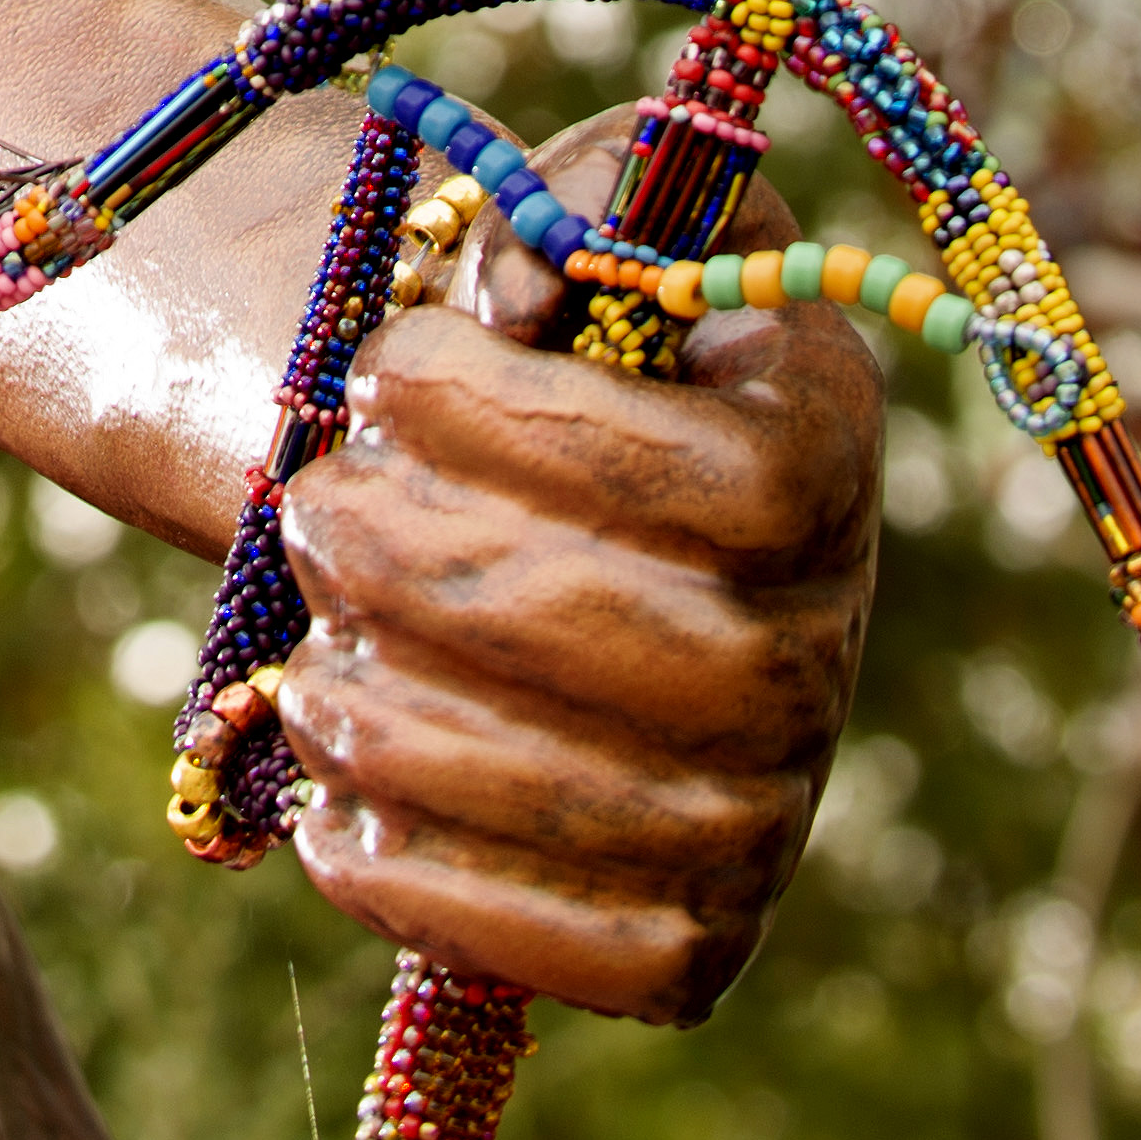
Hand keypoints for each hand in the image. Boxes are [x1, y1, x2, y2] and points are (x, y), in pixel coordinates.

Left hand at [253, 124, 881, 1021]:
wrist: (526, 510)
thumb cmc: (547, 336)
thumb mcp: (586, 202)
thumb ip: (582, 191)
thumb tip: (521, 293)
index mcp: (829, 454)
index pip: (733, 486)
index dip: (535, 431)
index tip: (393, 370)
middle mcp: (827, 655)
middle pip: (651, 652)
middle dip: (426, 564)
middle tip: (315, 500)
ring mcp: (765, 821)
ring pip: (569, 798)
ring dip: (385, 705)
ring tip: (311, 629)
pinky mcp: (683, 948)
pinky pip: (545, 946)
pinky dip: (401, 867)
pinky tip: (334, 776)